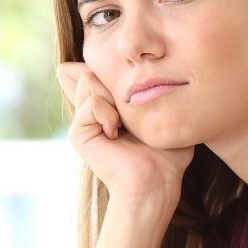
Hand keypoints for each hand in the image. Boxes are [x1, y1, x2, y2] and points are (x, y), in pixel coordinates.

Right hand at [57, 62, 192, 205]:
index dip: (113, 68)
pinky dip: (109, 115)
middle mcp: (95, 110)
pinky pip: (92, 102)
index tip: (136, 87)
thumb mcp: (165, 113)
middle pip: (95, 70)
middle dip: (118, 83)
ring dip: (116, 100)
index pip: (100, 69)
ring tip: (126, 125)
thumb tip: (153, 66)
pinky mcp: (78, 132)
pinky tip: (117, 133)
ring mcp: (85, 121)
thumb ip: (154, 89)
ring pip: (90, 80)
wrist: (157, 181)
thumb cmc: (169, 153)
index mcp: (112, 106)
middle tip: (133, 114)